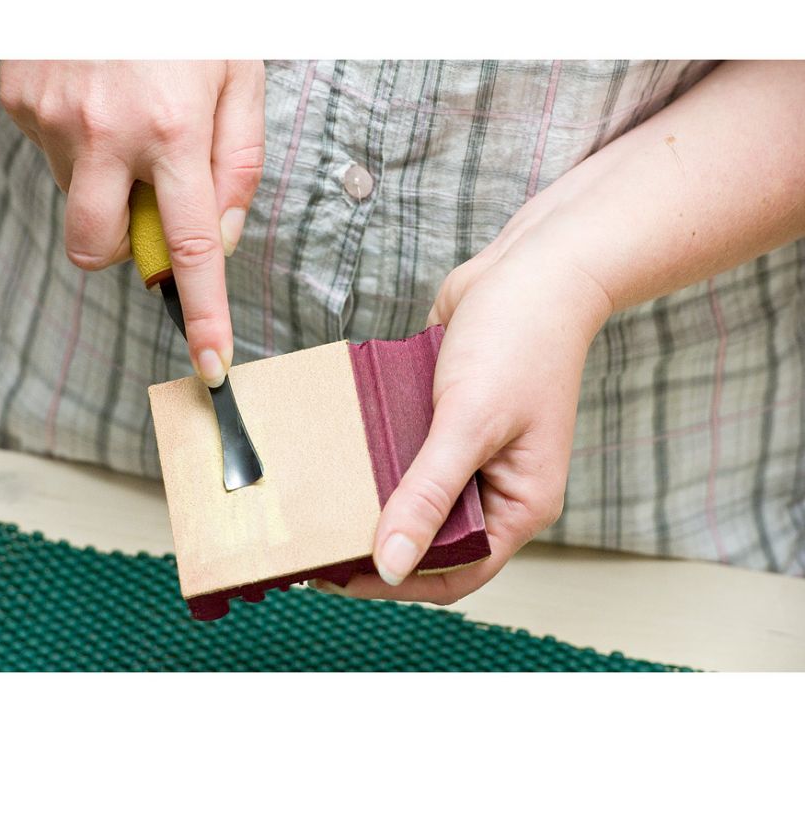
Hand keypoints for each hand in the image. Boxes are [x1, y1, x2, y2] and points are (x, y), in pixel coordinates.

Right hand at [0, 60, 264, 385]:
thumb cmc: (188, 11)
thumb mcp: (242, 80)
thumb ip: (238, 168)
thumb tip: (216, 240)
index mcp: (171, 128)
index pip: (188, 249)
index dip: (201, 315)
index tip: (210, 363)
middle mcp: (104, 130)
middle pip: (99, 249)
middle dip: (127, 245)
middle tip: (151, 197)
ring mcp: (51, 116)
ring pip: (78, 201)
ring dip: (109, 183)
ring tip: (128, 118)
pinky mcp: (18, 101)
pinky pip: (53, 160)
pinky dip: (82, 149)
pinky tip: (100, 100)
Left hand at [320, 230, 611, 604]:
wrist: (532, 266)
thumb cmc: (520, 341)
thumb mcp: (470, 422)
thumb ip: (429, 494)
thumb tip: (392, 565)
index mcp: (519, 503)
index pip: (456, 569)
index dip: (397, 581)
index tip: (337, 574)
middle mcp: (495, 486)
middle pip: (430, 536)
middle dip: (375, 542)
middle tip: (315, 538)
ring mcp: (469, 451)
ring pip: (413, 494)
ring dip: (370, 499)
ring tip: (314, 504)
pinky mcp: (446, 418)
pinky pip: (405, 451)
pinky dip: (374, 456)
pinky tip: (335, 455)